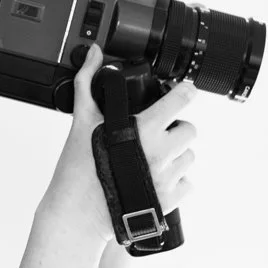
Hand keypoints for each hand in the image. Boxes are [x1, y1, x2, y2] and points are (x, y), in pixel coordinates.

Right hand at [42, 44, 198, 247]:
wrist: (78, 214)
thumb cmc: (78, 168)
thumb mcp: (82, 120)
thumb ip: (88, 82)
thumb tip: (94, 54)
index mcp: (144, 128)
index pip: (181, 99)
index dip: (184, 91)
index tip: (183, 90)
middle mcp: (161, 152)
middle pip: (190, 129)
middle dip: (176, 128)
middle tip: (157, 133)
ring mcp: (168, 177)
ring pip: (189, 157)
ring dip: (176, 155)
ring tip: (152, 158)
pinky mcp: (171, 200)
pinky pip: (187, 184)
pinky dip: (176, 181)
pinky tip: (154, 179)